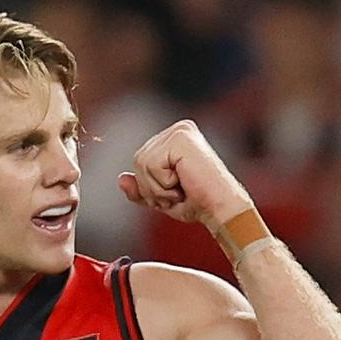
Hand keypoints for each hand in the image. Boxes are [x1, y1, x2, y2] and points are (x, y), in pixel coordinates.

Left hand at [118, 119, 251, 226]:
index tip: (175, 192)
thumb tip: (121, 179)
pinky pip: (151, 165)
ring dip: (158, 187)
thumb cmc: (197, 203)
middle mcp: (178, 130)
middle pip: (138, 161)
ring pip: (142, 163)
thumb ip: (140, 189)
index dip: (150, 186)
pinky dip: (164, 183)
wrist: (220, 209)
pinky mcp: (181, 138)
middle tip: (178, 192)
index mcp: (174, 139)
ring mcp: (180, 131)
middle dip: (152, 187)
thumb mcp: (161, 199)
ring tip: (181, 188)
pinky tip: (184, 182)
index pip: (140, 162)